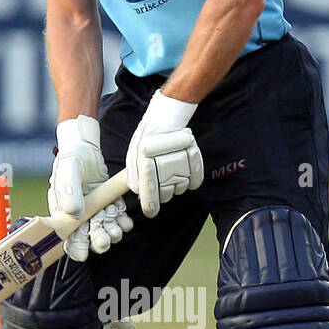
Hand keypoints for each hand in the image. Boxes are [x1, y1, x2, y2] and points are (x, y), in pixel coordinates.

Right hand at [49, 115, 132, 261]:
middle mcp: (79, 215)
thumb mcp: (67, 172)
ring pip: (105, 228)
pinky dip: (122, 220)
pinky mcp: (108, 203)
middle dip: (98, 240)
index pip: (67, 235)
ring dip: (112, 232)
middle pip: (88, 235)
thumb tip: (74, 213)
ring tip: (118, 229)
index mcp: (63, 212)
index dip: (74, 247)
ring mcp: (95, 210)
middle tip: (105, 241)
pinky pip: (116, 217)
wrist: (85, 147)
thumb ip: (68, 191)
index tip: (83, 254)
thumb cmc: (69, 160)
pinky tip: (125, 220)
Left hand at [125, 91, 203, 217]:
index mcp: (142, 162)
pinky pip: (194, 180)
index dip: (150, 204)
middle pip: (166, 193)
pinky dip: (191, 180)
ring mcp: (177, 160)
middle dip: (164, 193)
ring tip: (172, 169)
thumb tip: (138, 192)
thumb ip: (134, 174)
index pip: (148, 191)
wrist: (166, 116)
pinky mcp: (192, 156)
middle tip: (163, 184)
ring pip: (180, 188)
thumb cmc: (148, 136)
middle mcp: (160, 162)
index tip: (151, 212)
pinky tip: (185, 172)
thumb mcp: (133, 153)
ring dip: (177, 185)